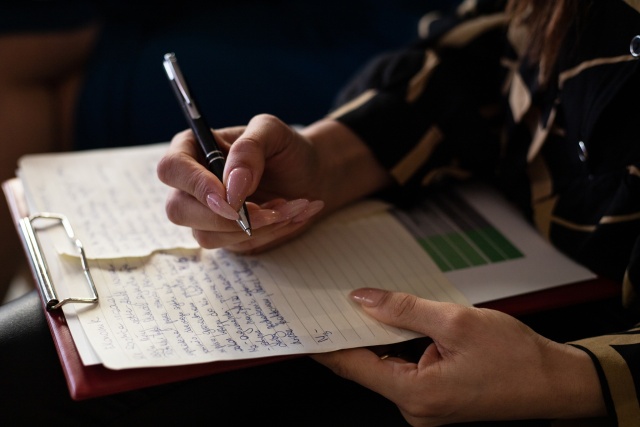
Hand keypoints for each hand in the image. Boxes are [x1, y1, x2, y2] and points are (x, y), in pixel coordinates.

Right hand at [157, 114, 390, 252]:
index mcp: (193, 149)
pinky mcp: (225, 235)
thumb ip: (249, 149)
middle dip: (224, 217)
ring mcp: (205, 214)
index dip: (194, 185)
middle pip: (179, 210)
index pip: (172, 169)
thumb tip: (231, 186)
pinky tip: (288, 215)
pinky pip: (235, 245)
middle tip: (268, 210)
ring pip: (207, 236)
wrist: (310, 175)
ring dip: (252, 227)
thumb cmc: (286, 149)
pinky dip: (266, 234)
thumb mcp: (272, 132)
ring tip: (288, 206)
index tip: (227, 197)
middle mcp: (192, 184)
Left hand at [311, 289, 605, 425]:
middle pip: (366, 367)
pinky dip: (393, 346)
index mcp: (416, 394)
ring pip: (384, 367)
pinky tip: (390, 322)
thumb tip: (362, 300)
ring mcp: (425, 407)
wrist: (555, 381)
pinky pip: (402, 370)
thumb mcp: (456, 322)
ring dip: (373, 337)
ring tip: (358, 303)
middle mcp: (415, 408)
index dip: (325, 342)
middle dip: (348, 333)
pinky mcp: (435, 399)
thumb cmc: (514, 356)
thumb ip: (404, 309)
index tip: (303, 322)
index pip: (353, 366)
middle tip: (329, 300)